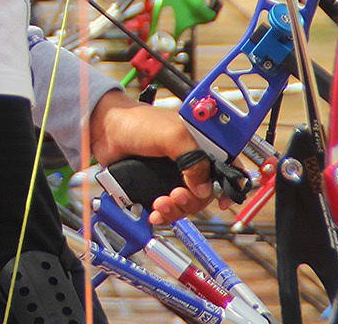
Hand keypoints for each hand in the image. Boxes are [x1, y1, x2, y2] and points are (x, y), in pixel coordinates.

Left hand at [87, 91, 216, 224]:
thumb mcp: (172, 135)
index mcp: (203, 143)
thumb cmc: (137, 122)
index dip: (232, 186)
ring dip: (177, 209)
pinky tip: (155, 212)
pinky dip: (165, 213)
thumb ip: (193, 159)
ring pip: (189, 203)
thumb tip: (204, 188)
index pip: (229, 167)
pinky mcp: (159, 184)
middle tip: (177, 196)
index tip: (223, 201)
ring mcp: (175, 174)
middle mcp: (192, 159)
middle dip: (193, 200)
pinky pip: (170, 207)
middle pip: (207, 192)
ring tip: (160, 204)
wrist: (105, 131)